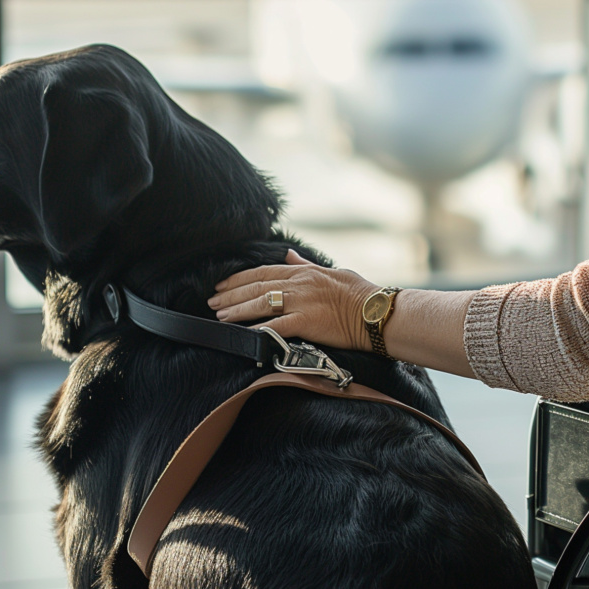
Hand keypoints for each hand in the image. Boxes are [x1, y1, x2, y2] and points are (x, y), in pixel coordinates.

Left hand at [208, 250, 379, 350]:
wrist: (377, 313)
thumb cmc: (360, 294)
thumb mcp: (332, 271)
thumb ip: (306, 264)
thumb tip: (288, 254)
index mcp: (304, 272)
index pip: (264, 271)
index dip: (239, 278)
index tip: (223, 284)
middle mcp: (299, 283)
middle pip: (257, 286)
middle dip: (231, 293)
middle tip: (212, 300)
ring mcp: (302, 302)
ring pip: (261, 303)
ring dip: (237, 309)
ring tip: (221, 315)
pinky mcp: (307, 321)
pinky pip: (276, 325)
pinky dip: (258, 329)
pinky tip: (244, 334)